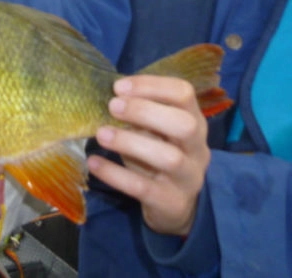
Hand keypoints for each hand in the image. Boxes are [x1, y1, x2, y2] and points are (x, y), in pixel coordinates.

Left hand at [86, 75, 210, 235]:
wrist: (174, 206)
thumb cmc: (158, 155)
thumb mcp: (154, 131)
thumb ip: (140, 113)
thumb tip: (110, 97)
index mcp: (194, 121)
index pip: (183, 93)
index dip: (151, 85)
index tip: (119, 87)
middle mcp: (197, 148)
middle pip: (184, 124)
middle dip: (145, 111)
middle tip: (112, 106)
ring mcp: (188, 178)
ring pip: (168, 158)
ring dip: (130, 142)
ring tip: (101, 134)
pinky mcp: (171, 203)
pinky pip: (143, 188)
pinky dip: (116, 174)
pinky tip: (94, 163)